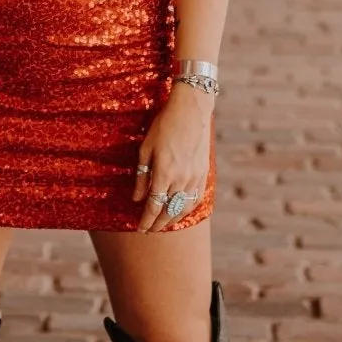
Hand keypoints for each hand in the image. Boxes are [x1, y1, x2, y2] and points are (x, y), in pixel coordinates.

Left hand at [134, 83, 212, 232]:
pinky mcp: (203, 173)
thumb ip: (142, 176)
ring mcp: (194, 177)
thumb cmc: (164, 126)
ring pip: (184, 207)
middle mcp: (181, 179)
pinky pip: (195, 198)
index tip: (140, 228)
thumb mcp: (145, 148)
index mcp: (164, 173)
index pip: (154, 205)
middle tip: (149, 230)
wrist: (191, 111)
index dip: (146, 220)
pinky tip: (181, 211)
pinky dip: (187, 209)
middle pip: (169, 210)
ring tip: (164, 224)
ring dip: (173, 219)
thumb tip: (137, 198)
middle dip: (158, 223)